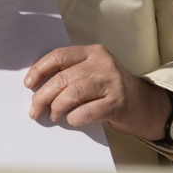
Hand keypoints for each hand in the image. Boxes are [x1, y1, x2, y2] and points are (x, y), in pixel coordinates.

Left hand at [24, 45, 169, 139]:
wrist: (143, 104)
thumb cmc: (110, 88)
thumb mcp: (93, 72)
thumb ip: (71, 73)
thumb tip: (36, 87)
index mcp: (93, 52)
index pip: (59, 56)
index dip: (40, 69)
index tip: (28, 83)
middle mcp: (102, 64)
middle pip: (63, 78)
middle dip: (43, 95)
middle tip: (35, 109)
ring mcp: (111, 82)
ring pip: (72, 94)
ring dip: (57, 108)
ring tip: (53, 115)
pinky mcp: (117, 103)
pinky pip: (86, 111)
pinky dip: (73, 118)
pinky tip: (72, 119)